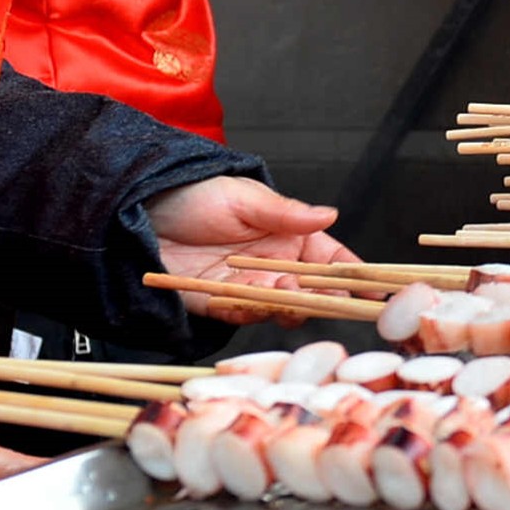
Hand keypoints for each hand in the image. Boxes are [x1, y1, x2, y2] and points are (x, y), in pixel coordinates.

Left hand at [149, 175, 358, 320]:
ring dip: (286, 304)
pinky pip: (241, 315)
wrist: (138, 210)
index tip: (371, 286)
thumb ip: (287, 213)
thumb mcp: (243, 197)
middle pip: (311, 290)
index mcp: (289, 235)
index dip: (352, 273)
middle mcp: (274, 265)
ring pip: (281, 307)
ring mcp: (249, 287)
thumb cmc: (193, 194)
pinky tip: (248, 302)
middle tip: (325, 296)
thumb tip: (330, 214)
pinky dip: (247, 312)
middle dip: (321, 295)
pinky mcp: (219, 304)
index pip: (331, 257)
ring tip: (284, 294)